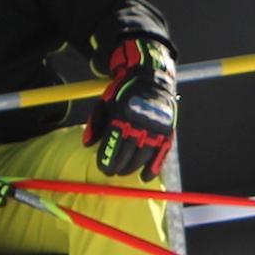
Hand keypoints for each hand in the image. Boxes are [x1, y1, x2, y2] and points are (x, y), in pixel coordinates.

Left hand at [86, 36, 176, 178]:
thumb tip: (86, 145)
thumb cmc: (123, 93)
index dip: (107, 158)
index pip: (113, 144)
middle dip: (118, 166)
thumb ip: (95, 123)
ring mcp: (155, 128)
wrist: (150, 78)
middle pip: (128, 153)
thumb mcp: (104, 103)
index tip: (102, 167)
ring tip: (124, 172)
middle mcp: (140, 123)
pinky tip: (145, 176)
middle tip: (112, 172)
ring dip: (133, 168)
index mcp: (122, 115)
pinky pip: (161, 153)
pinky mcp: (167, 131)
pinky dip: (153, 167)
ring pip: (143, 156)